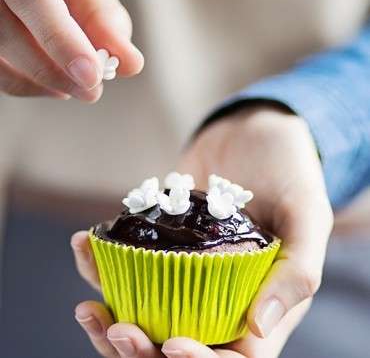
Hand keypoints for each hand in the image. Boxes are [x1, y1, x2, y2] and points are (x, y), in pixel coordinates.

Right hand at [0, 0, 142, 100]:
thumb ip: (104, 21)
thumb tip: (131, 64)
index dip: (61, 40)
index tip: (91, 75)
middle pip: (9, 35)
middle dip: (58, 72)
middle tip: (93, 90)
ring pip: (2, 63)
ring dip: (48, 83)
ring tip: (81, 86)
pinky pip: (1, 75)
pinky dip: (33, 86)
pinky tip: (59, 85)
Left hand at [71, 105, 332, 356]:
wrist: (255, 133)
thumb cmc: (290, 171)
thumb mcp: (308, 215)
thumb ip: (297, 272)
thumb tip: (259, 327)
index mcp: (262, 300)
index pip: (233, 356)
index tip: (172, 345)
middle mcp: (221, 293)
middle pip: (179, 342)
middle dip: (144, 349)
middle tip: (118, 329)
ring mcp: (187, 268)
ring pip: (147, 312)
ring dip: (113, 319)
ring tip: (88, 306)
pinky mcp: (163, 242)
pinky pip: (129, 262)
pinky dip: (101, 262)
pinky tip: (84, 244)